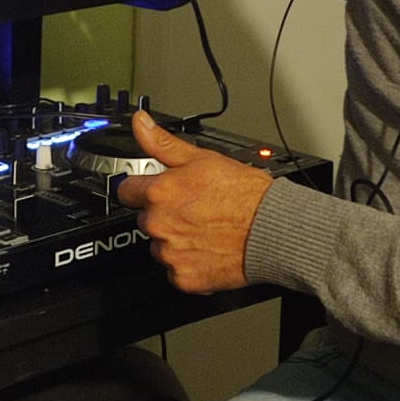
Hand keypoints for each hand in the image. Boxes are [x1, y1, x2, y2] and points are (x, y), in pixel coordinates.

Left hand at [117, 110, 272, 293]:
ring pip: (160, 245)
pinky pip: (175, 270)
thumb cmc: (244, 194)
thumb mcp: (202, 158)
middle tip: (193, 210)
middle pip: (146, 219)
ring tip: (204, 230)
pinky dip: (188, 263)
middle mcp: (159, 224)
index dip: (144, 188)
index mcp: (159, 193)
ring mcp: (170, 253)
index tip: (158, 190)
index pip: (128, 191)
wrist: (271, 229)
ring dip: (175, 240)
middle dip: (164, 214)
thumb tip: (140, 123)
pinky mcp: (182, 277)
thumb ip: (163, 143)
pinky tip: (207, 249)